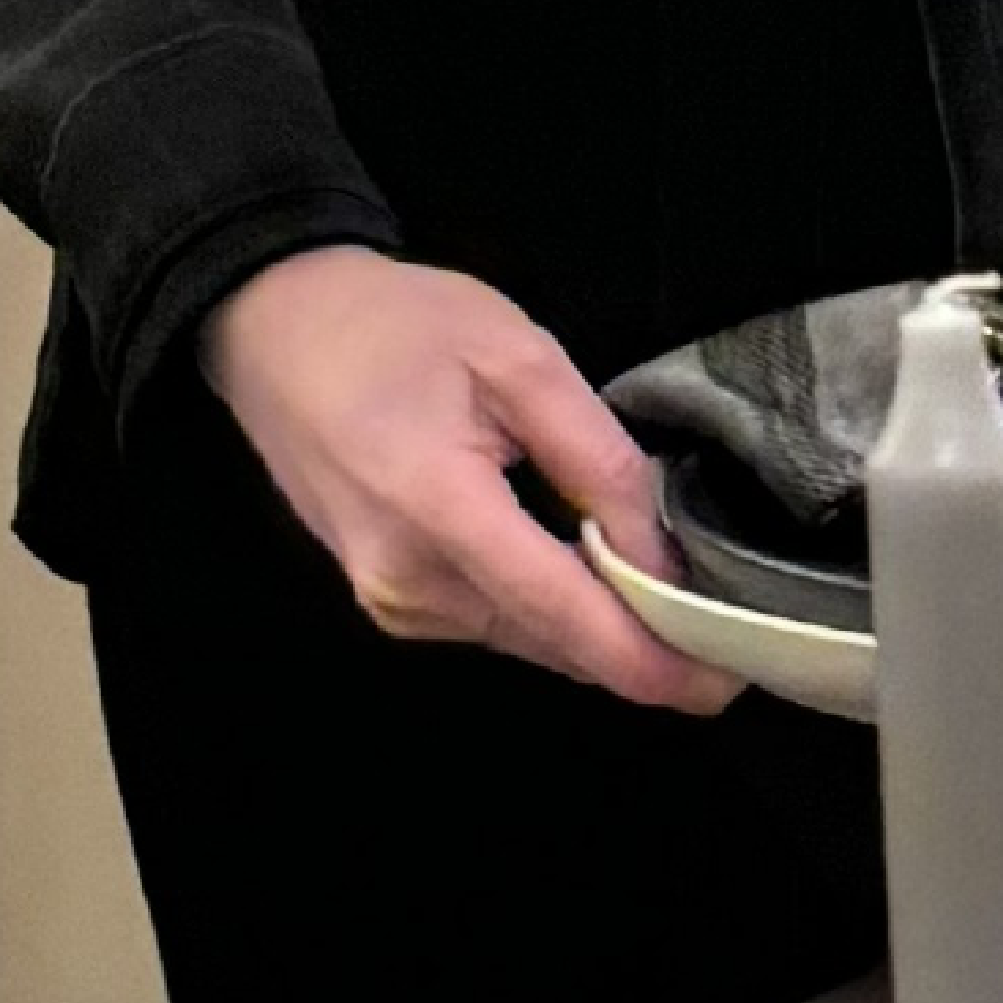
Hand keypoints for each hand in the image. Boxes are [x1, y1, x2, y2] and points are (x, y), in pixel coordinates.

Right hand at [204, 246, 732, 708]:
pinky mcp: (387, 599)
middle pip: (557, 643)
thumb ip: (596, 460)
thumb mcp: (517, 357)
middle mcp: (410, 581)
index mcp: (440, 511)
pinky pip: (494, 621)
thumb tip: (661, 556)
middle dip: (641, 642)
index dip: (655, 661)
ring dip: (595, 621)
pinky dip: (547, 604)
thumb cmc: (393, 325)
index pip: (569, 619)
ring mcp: (392, 600)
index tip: (729, 678)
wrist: (273, 327)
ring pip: (529, 639)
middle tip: (721, 620)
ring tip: (656, 576)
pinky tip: (577, 560)